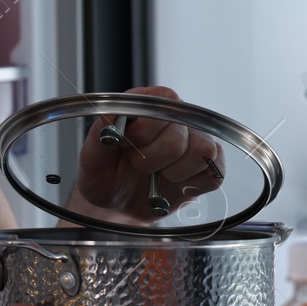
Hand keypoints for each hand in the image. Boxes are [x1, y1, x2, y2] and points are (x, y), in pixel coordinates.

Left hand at [69, 86, 225, 223]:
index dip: (146, 127)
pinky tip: (174, 185)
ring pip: (202, 150)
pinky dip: (192, 185)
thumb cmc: (106, 176)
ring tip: (158, 176)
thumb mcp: (92, 158)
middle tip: (138, 166)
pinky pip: (214, 174)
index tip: (127, 145)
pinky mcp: (209, 167)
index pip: (165, 99)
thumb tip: (112, 117)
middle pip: (179, 134)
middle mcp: (176, 118)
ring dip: (174, 172)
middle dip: (152, 159)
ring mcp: (196, 141)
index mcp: (147, 105)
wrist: (117, 206)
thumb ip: (99, 134)